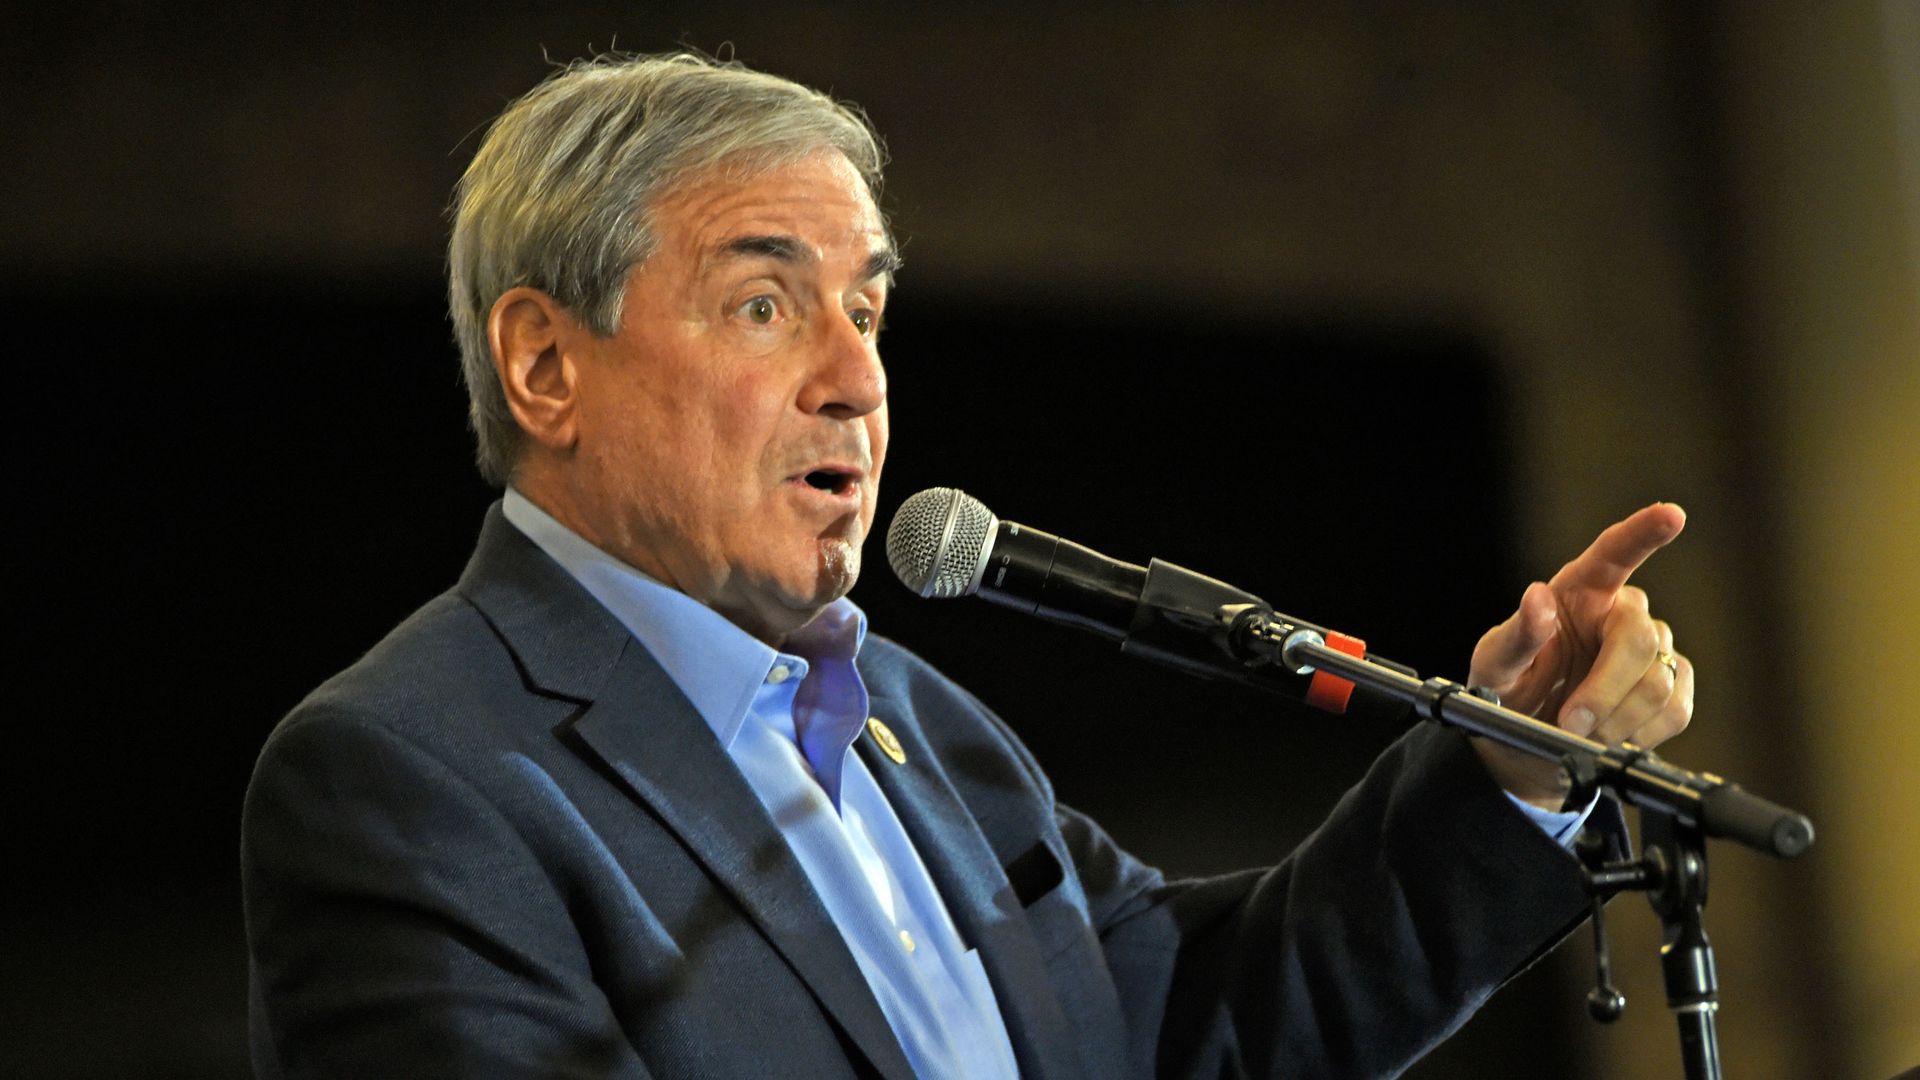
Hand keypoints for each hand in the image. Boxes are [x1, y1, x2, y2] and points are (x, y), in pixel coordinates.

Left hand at [1466, 503, 1694, 809]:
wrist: (1527, 739)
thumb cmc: (1508, 689)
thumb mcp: (1495, 664)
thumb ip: (1517, 635)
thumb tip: (1537, 597)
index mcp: (1579, 591)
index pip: (1614, 553)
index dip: (1643, 532)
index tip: (1671, 515)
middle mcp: (1622, 612)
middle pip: (1638, 638)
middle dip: (1604, 690)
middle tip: (1571, 723)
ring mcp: (1653, 648)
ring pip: (1659, 682)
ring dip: (1617, 720)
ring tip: (1581, 732)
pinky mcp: (1673, 685)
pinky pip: (1675, 711)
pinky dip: (1639, 734)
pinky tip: (1611, 736)